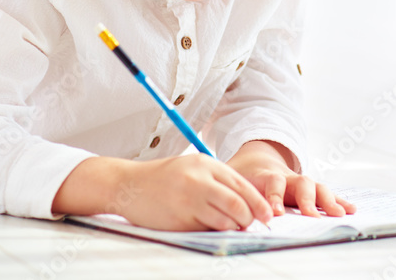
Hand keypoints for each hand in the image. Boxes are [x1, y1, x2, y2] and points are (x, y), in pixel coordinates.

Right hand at [52, 154, 273, 231]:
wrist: (128, 184)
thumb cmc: (163, 178)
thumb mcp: (192, 168)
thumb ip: (217, 181)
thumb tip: (246, 203)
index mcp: (206, 164)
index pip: (243, 185)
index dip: (259, 203)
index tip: (267, 215)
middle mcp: (200, 180)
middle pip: (239, 204)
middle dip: (250, 219)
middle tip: (253, 226)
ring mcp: (189, 199)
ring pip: (226, 220)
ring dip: (234, 228)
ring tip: (233, 228)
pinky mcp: (179, 218)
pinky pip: (207, 229)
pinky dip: (214, 232)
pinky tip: (212, 229)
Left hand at [226, 140, 356, 217]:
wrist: (257, 159)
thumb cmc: (243, 175)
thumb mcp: (231, 179)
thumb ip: (228, 192)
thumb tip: (216, 210)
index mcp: (267, 176)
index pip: (272, 183)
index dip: (274, 197)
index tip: (274, 213)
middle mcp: (288, 178)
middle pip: (302, 183)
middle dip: (308, 200)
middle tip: (312, 216)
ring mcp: (301, 183)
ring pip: (318, 187)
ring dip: (329, 200)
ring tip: (339, 214)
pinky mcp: (311, 190)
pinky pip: (327, 194)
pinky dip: (340, 201)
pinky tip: (352, 209)